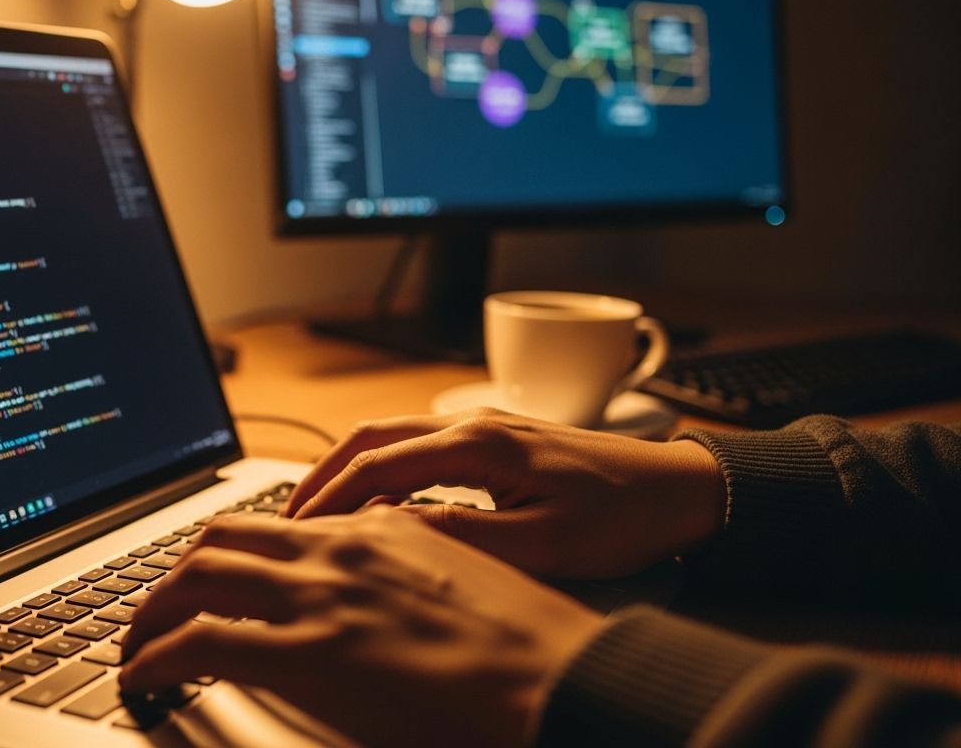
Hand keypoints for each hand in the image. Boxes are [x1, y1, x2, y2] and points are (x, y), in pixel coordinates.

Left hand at [119, 508, 601, 746]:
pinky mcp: (310, 652)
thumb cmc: (537, 651)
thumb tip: (380, 598)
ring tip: (138, 638)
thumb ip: (417, 574)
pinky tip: (145, 676)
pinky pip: (203, 640)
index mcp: (387, 529)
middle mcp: (346, 546)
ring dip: (155, 604)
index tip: (220, 574)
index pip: (288, 521)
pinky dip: (158, 653)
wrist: (571, 683)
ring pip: (202, 571)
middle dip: (181, 567)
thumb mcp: (474, 588)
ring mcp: (325, 594)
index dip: (241, 547)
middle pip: (228, 533)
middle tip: (162, 602)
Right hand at [281, 409, 726, 578]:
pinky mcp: (497, 437)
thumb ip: (461, 537)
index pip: (376, 466)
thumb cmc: (622, 519)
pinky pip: (417, 442)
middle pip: (370, 436)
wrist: (682, 490)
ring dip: (346, 467)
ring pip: (390, 434)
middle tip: (284, 517)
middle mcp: (474, 423)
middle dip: (320, 475)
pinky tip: (372, 497)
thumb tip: (389, 530)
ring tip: (314, 509)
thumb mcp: (543, 544)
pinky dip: (378, 465)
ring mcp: (485, 425)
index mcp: (480, 444)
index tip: (293, 532)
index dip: (328, 500)